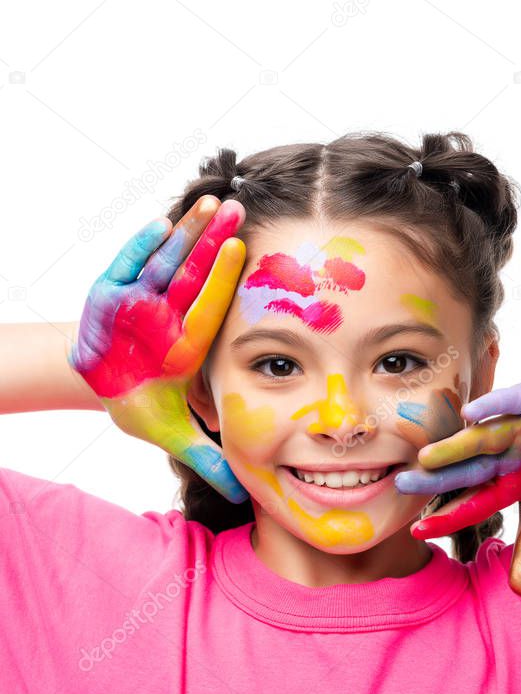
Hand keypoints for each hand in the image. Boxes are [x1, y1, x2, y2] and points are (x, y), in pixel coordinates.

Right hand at [68, 197, 249, 502]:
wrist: (101, 383)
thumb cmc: (139, 402)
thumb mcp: (170, 432)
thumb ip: (205, 457)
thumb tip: (240, 493)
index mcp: (187, 342)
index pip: (210, 305)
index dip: (226, 279)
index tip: (247, 251)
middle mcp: (168, 314)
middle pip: (194, 272)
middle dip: (214, 240)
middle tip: (242, 208)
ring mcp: (140, 299)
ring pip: (166, 259)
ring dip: (187, 230)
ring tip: (211, 200)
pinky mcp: (111, 292)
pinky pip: (126, 264)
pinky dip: (140, 245)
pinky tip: (159, 223)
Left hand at [394, 372, 520, 593]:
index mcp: (500, 482)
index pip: (470, 503)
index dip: (446, 517)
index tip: (416, 532)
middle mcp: (498, 455)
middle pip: (465, 471)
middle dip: (435, 481)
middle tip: (402, 486)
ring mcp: (511, 426)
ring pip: (481, 439)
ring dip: (455, 447)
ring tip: (426, 458)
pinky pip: (509, 401)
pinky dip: (492, 406)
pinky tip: (469, 414)